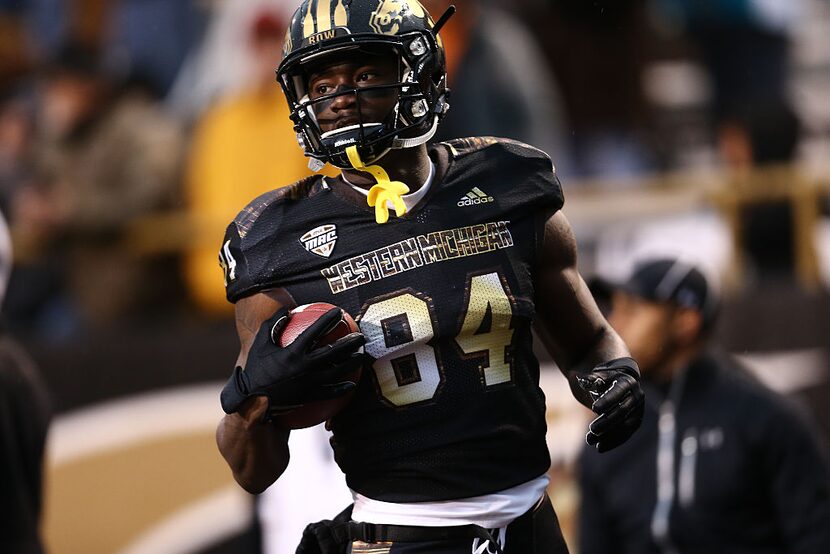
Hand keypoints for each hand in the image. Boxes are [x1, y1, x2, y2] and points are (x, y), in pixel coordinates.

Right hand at [220, 307, 365, 418]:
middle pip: (332, 352)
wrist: (252, 400)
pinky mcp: (309, 397)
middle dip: (349, 343)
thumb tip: (287, 310)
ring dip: (351, 364)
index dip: (327, 320)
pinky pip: (329, 392)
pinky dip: (341, 389)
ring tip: (361, 357)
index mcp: (292, 352)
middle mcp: (303, 366)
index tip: (339, 312)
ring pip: (335, 371)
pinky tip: (352, 385)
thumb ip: (273, 324)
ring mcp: (308, 383)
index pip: (314, 331)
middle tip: (361, 337)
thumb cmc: (256, 369)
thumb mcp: (260, 343)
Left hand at [578, 357, 643, 452]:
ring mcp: (638, 409)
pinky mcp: (635, 421)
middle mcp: (636, 395)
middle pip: (622, 410)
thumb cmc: (598, 378)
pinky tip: (600, 447)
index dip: (607, 400)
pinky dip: (613, 441)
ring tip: (590, 440)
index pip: (618, 391)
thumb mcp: (593, 376)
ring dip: (608, 435)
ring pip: (625, 425)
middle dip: (607, 421)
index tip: (594, 408)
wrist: (610, 382)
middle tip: (592, 429)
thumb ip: (591, 379)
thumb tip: (584, 380)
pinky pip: (626, 433)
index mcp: (626, 381)